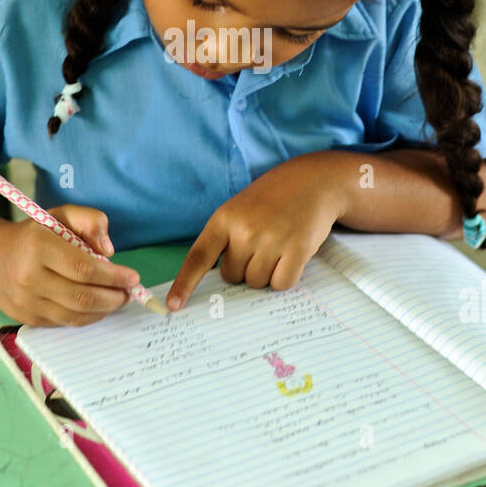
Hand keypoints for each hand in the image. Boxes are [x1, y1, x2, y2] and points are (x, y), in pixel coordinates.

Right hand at [0, 204, 141, 326]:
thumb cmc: (34, 236)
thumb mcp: (60, 215)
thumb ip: (90, 220)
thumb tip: (108, 251)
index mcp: (38, 247)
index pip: (84, 268)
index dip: (113, 277)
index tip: (133, 277)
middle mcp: (29, 277)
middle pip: (83, 297)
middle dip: (114, 297)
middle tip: (128, 292)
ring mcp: (27, 302)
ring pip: (76, 315)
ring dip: (104, 310)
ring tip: (117, 299)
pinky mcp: (28, 318)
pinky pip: (65, 322)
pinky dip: (87, 317)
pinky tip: (97, 306)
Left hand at [166, 154, 349, 310]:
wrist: (312, 180)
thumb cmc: (271, 200)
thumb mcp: (238, 209)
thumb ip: (224, 240)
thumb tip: (216, 281)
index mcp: (224, 218)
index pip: (198, 258)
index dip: (184, 284)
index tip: (173, 306)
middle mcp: (245, 230)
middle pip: (232, 277)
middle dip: (244, 269)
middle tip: (260, 245)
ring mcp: (272, 239)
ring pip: (256, 283)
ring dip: (265, 273)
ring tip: (277, 246)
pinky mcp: (298, 249)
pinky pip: (281, 283)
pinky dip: (285, 277)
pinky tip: (290, 255)